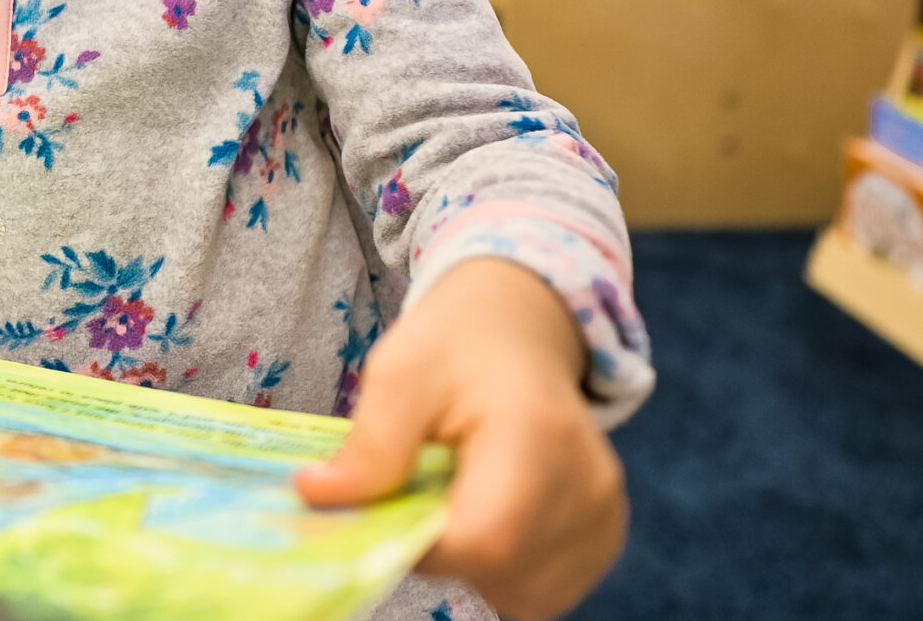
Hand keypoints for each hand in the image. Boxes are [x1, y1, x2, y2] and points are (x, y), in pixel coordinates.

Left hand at [295, 257, 624, 619]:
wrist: (520, 328)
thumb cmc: (457, 345)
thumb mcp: (398, 372)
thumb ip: (369, 442)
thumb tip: (317, 496)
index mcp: (537, 433)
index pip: (486, 537)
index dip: (423, 544)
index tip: (386, 511)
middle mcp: (588, 483)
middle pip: (504, 572)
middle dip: (443, 551)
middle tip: (419, 494)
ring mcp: (605, 513)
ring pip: (525, 593)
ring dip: (475, 564)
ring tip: (456, 498)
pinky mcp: (606, 534)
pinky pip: (546, 589)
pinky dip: (507, 570)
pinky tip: (487, 514)